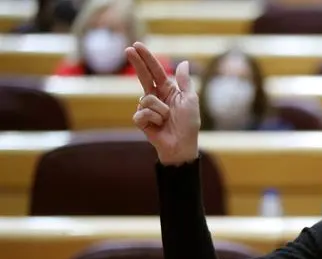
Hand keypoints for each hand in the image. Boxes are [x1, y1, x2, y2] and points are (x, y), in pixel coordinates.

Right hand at [127, 42, 200, 165]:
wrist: (181, 146)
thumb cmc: (188, 125)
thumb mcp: (190, 100)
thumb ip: (185, 82)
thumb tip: (183, 62)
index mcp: (167, 90)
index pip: (155, 71)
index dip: (147, 58)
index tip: (136, 45)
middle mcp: (155, 96)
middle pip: (143, 76)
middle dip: (137, 62)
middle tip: (128, 49)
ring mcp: (146, 108)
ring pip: (146, 98)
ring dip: (160, 110)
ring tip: (166, 120)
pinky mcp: (140, 120)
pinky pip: (142, 112)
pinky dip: (153, 119)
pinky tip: (158, 126)